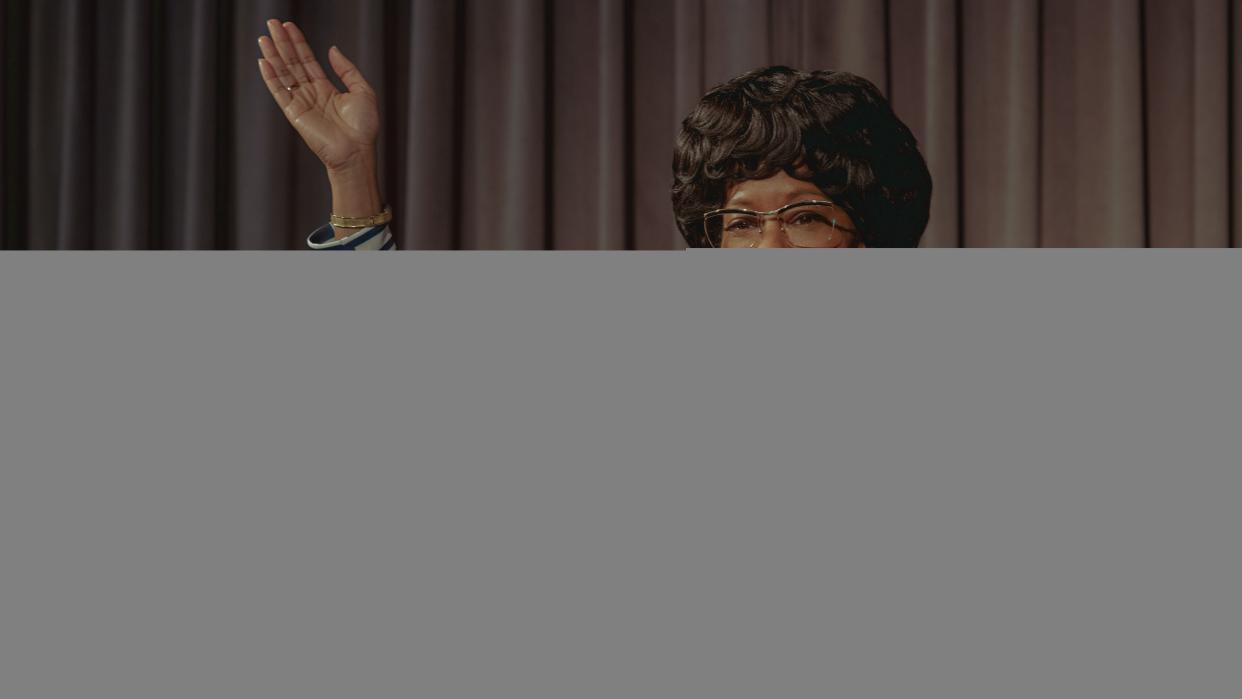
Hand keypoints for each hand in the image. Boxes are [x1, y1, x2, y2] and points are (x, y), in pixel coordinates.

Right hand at [256, 19, 379, 173]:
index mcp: (326, 89)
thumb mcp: (362, 91)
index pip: (308, 61)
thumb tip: (332, 49)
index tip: (288, 26)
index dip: (298, 43)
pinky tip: (264, 62)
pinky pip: (280, 92)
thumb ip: (347, 69)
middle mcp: (311, 94)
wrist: (357, 151)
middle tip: (272, 23)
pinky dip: (271, 78)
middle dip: (282, 43)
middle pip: (293, 63)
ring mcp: (301, 104)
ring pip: (284, 74)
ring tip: (264, 37)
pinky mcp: (295, 114)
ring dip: (273, 56)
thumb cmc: (363, 127)